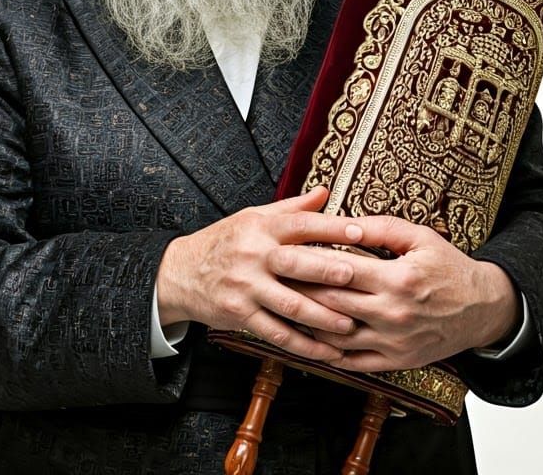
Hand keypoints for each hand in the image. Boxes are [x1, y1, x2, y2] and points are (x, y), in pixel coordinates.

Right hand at [156, 186, 370, 364]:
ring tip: (349, 325)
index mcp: (261, 227)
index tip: (360, 230)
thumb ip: (292, 208)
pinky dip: (302, 344)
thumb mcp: (254, 217)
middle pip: (295, 264)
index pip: (301, 224)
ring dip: (321, 317)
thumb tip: (324, 192)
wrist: (182, 272)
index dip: (331, 227)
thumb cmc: (226, 241)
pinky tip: (325, 351)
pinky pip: (276, 333)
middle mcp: (254, 255)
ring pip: (289, 305)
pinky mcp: (241, 314)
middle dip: (327, 271)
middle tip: (356, 278)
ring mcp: (246, 287)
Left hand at [273, 214, 520, 371]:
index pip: (340, 270)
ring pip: (335, 336)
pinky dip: (326, 352)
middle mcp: (392, 314)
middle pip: (331, 303)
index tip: (284, 251)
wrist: (482, 309)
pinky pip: (352, 362)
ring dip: (305, 323)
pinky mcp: (394, 361)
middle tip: (271, 278)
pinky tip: (305, 339)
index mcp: (397, 279)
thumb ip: (381, 228)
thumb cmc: (449, 267)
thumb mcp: (420, 237)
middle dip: (298, 290)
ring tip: (279, 307)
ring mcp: (392, 342)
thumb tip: (344, 222)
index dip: (309, 260)